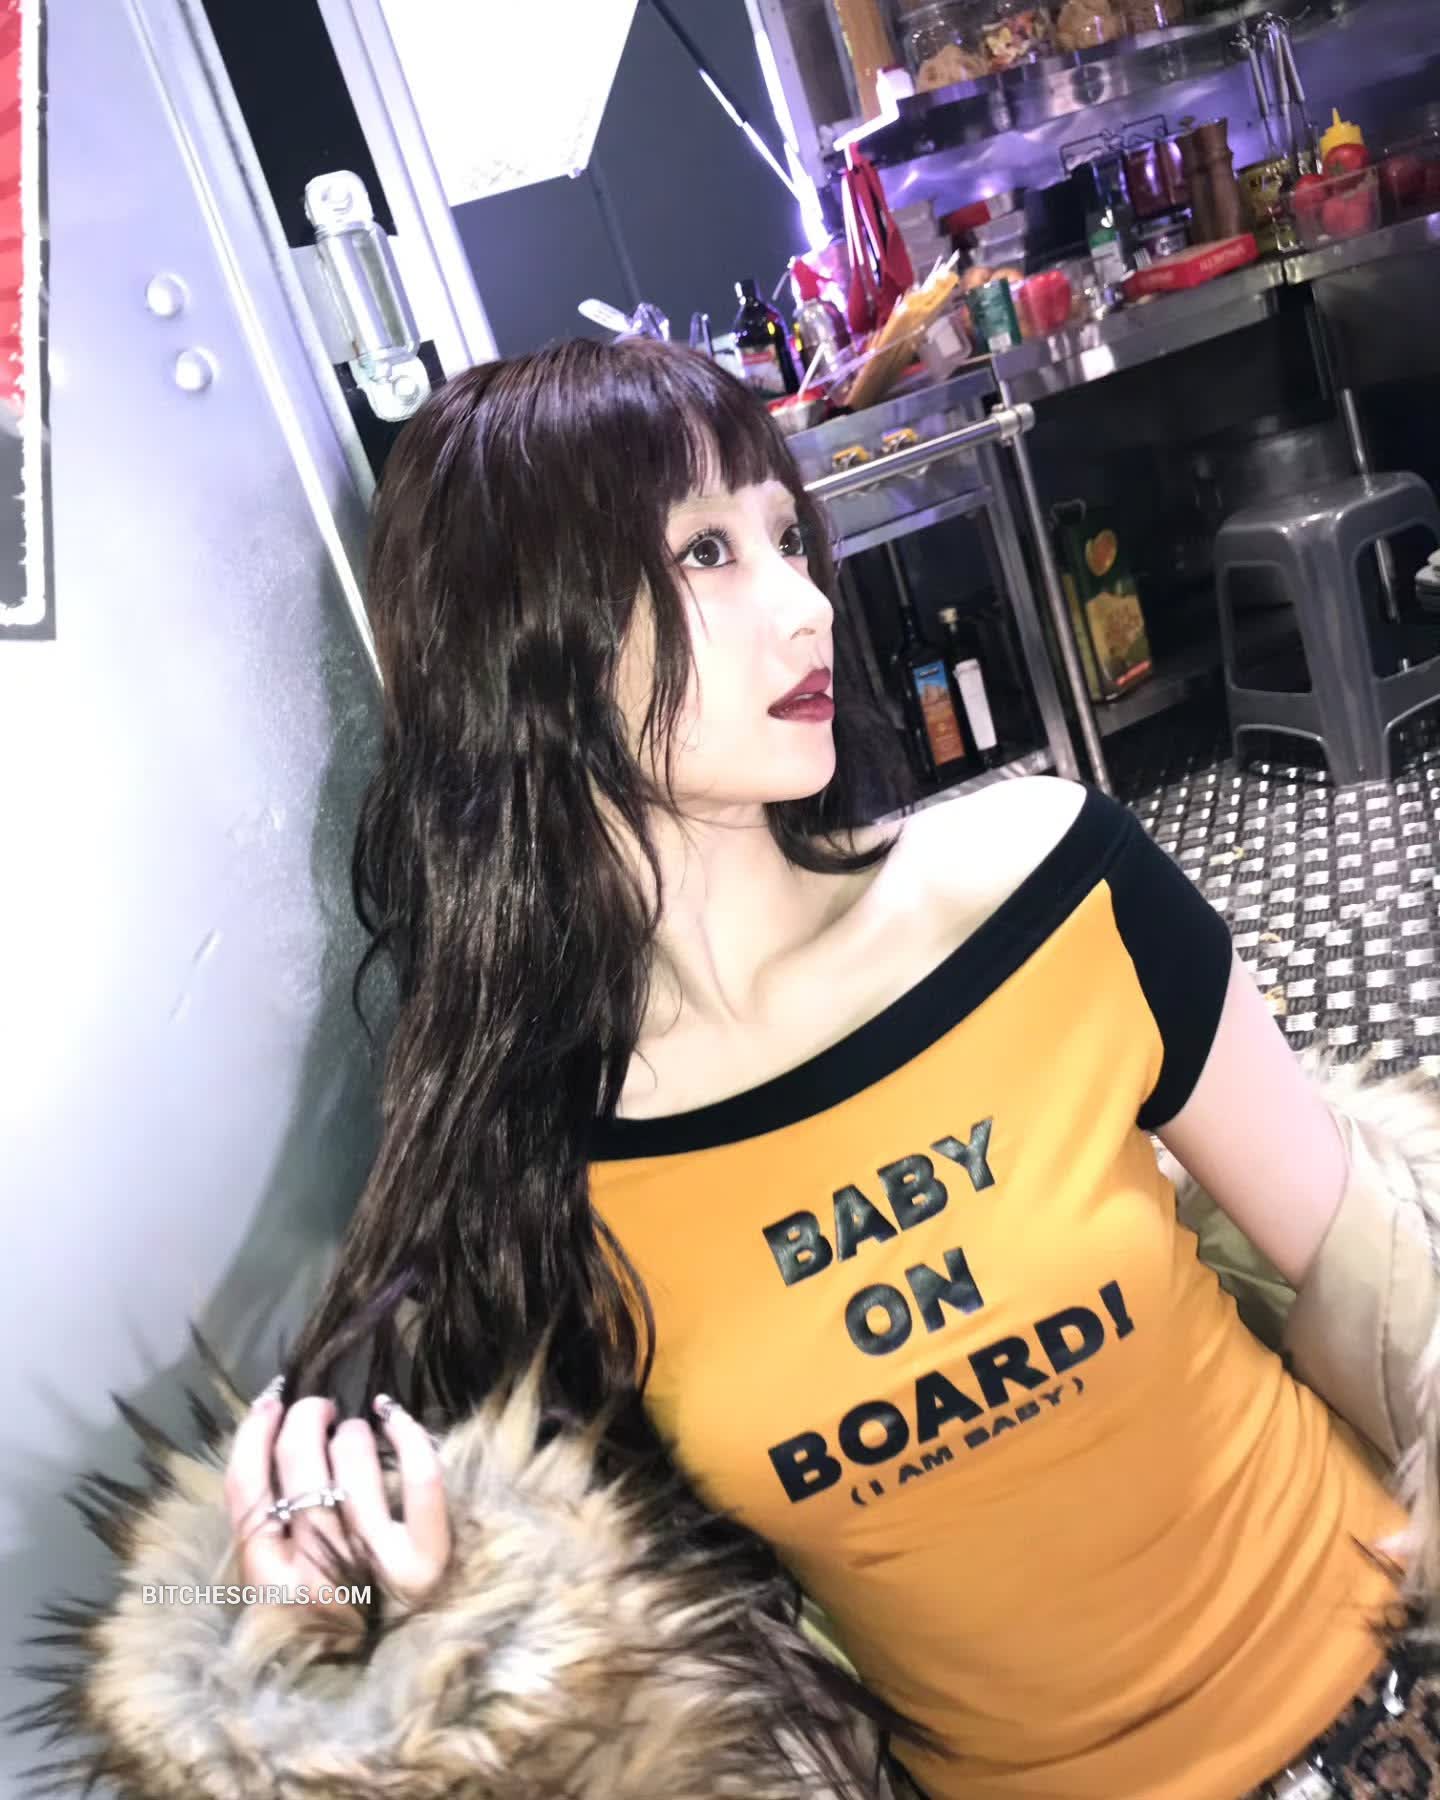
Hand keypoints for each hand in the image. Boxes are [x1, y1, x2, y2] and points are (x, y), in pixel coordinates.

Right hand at [224, 1386, 450, 1621]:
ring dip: (350, 1432)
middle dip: (306, 1419)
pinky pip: (419, 1479)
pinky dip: (407, 1434)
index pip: (246, 1488)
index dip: (255, 1432)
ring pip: (352, 1461)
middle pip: (300, 1464)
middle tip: (318, 1410)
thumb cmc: (330, 1612)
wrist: (390, 1679)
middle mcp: (315, 1573)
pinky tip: (392, 1414)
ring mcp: (372, 1567)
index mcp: (267, 1580)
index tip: (272, 1402)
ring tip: (353, 1435)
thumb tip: (271, 1435)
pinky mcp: (425, 1563)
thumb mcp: (276, 1581)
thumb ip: (267, 1524)